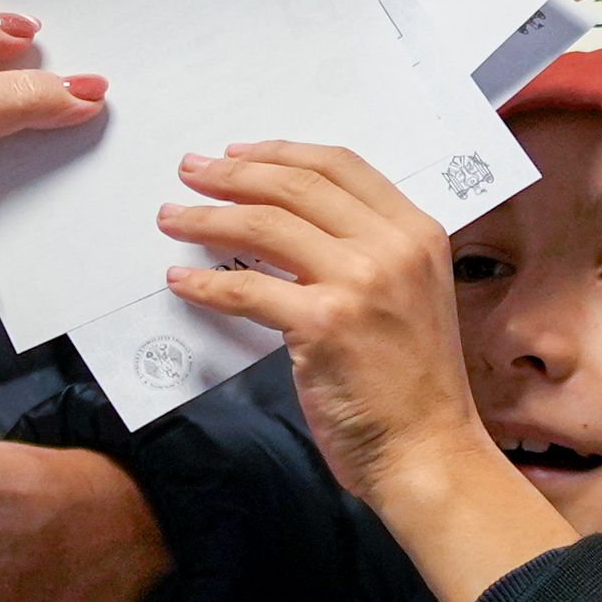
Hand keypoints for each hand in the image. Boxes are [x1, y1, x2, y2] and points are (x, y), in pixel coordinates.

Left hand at [159, 143, 486, 503]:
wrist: (429, 450)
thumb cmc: (414, 384)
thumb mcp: (411, 294)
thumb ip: (367, 253)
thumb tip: (288, 224)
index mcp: (417, 232)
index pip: (340, 165)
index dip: (280, 151)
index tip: (237, 153)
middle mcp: (392, 247)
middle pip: (296, 185)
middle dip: (233, 173)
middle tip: (190, 173)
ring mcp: (358, 282)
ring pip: (264, 225)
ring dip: (206, 217)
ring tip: (172, 218)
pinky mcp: (323, 324)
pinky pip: (246, 289)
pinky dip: (205, 283)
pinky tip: (182, 281)